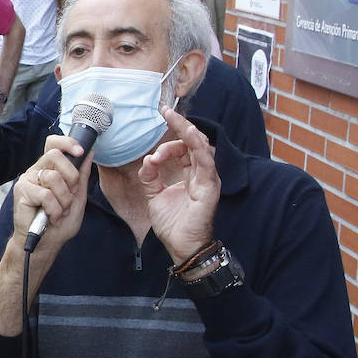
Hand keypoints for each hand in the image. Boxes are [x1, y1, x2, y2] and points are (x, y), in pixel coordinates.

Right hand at [10, 135, 93, 253]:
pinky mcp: (21, 191)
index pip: (53, 144)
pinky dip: (54, 209)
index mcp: (50, 169)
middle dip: (71, 176)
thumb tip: (89, 154)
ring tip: (58, 211)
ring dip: (63, 199)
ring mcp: (28, 180)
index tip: (80, 151)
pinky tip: (50, 216)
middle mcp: (37, 171)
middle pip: (55, 155)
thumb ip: (82, 176)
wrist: (45, 244)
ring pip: (53, 177)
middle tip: (70, 195)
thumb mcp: (78, 198)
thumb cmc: (59, 224)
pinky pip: (45, 194)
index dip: (67, 143)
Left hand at [138, 107, 219, 264]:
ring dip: (187, 130)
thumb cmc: (173, 223)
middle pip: (193, 142)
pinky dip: (195, 147)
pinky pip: (206, 162)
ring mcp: (208, 179)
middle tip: (166, 111)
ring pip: (201, 146)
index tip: (154, 149)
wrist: (181, 246)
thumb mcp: (154, 196)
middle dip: (180, 125)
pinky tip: (187, 136)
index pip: (183, 149)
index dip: (169, 143)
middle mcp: (201, 173)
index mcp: (191, 174)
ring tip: (174, 117)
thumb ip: (150, 177)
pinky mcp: (210, 187)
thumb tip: (147, 160)